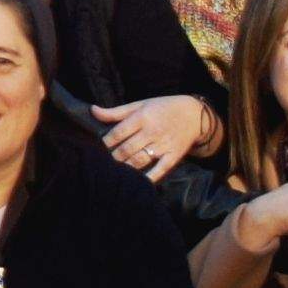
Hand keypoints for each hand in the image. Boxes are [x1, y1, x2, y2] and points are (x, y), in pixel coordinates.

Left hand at [95, 95, 219, 178]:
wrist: (195, 115)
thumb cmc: (162, 108)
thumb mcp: (140, 104)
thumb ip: (116, 111)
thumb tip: (92, 110)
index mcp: (142, 117)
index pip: (118, 133)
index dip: (105, 142)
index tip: (98, 147)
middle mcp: (152, 131)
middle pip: (126, 149)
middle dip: (113, 157)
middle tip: (104, 161)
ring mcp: (163, 145)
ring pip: (139, 160)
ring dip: (125, 167)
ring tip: (115, 170)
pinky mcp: (174, 156)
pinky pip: (160, 170)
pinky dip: (148, 178)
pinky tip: (137, 182)